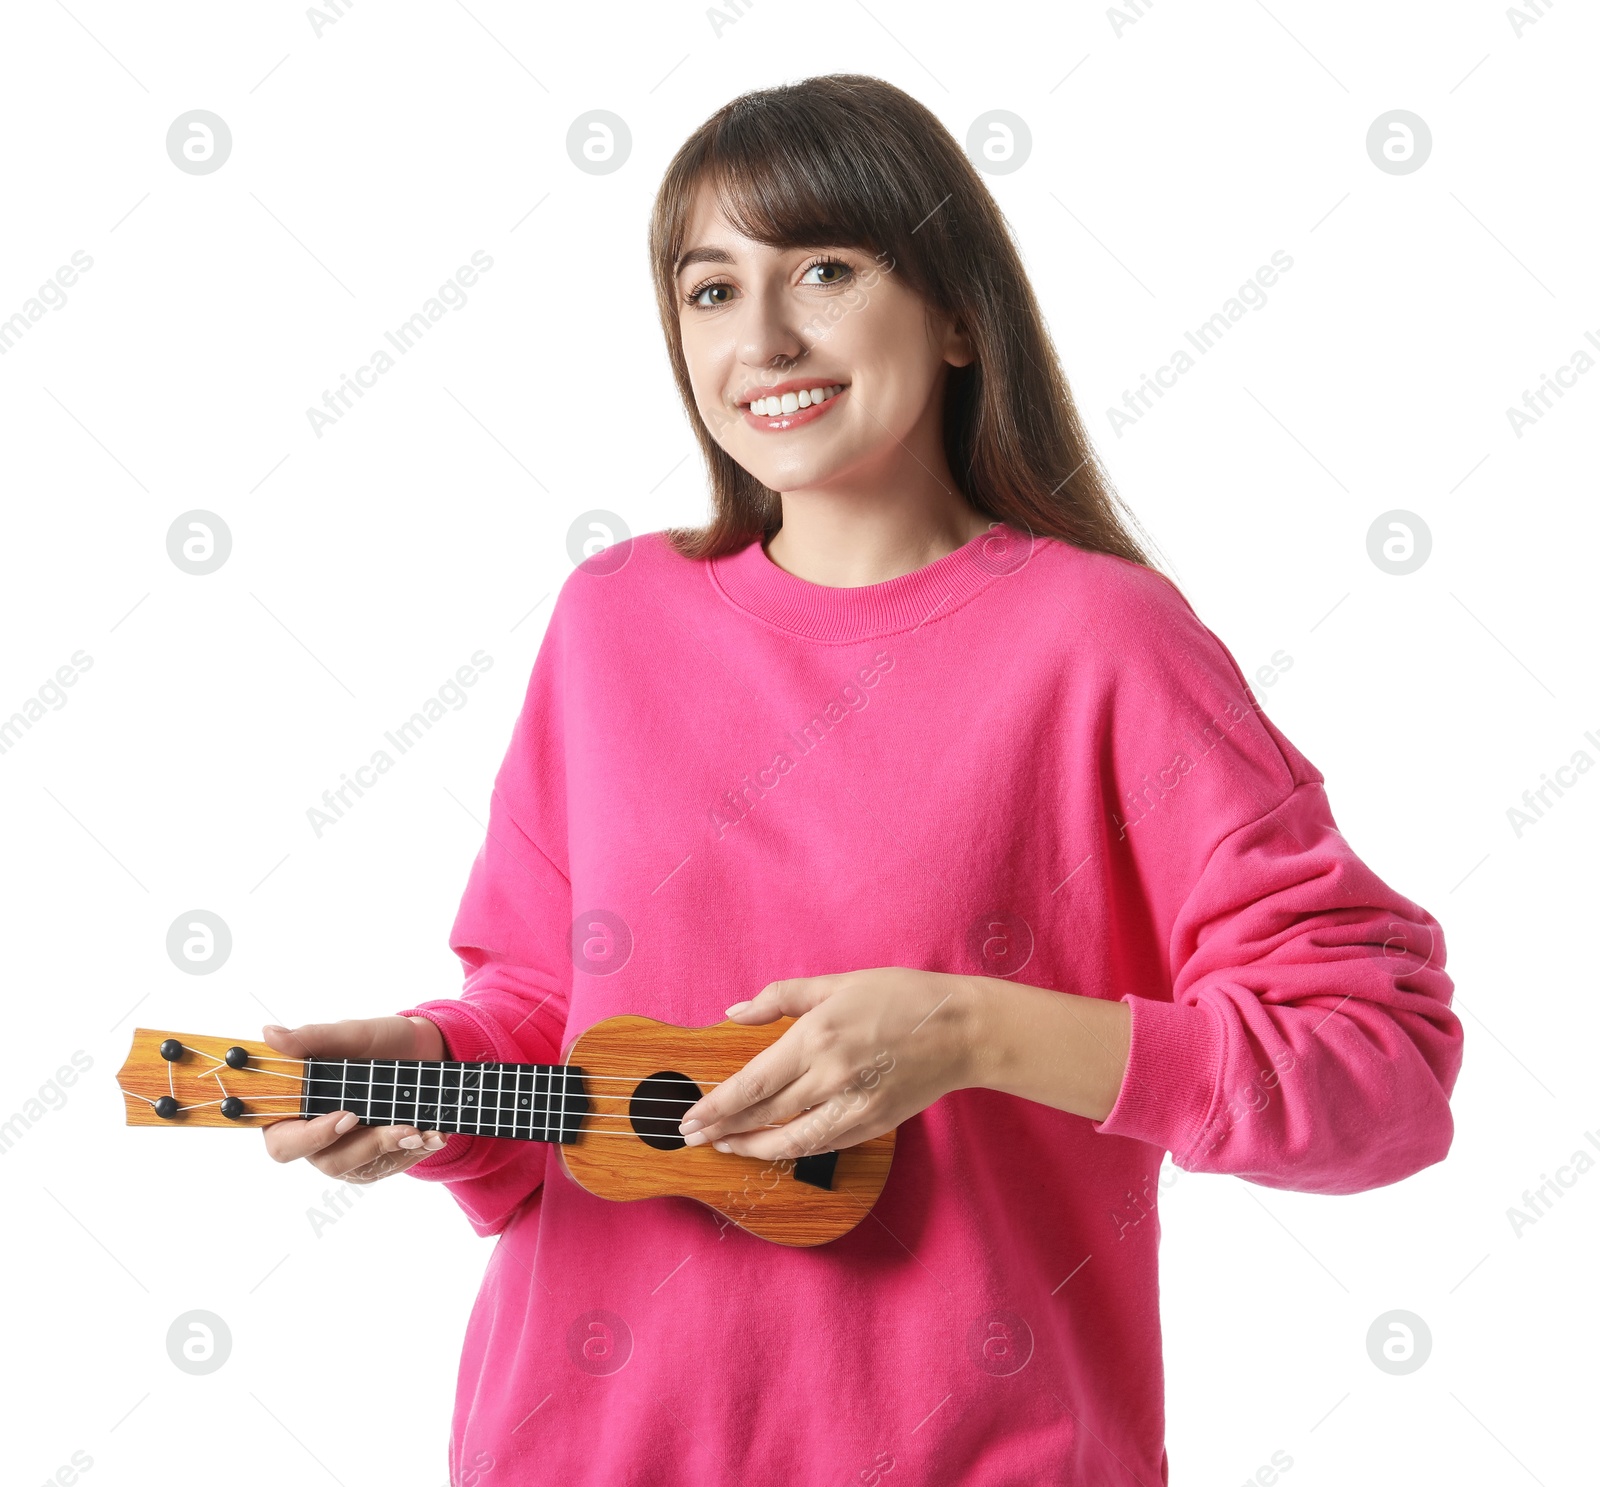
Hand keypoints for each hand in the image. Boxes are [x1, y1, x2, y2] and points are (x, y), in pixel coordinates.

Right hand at [259, 1016, 450, 1182]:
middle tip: (403, 1128)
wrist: (426, 1050)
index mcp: (298, 1110)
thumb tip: (270, 1034)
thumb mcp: (354, 1034)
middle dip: (368, 1147)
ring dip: (396, 1150)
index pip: (283, 1143)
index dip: (309, 1139)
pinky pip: (392, 1166)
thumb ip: (313, 1038)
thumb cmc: (381, 1041)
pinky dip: (416, 1151)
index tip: (348, 1116)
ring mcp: (348, 1152)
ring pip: (363, 1169)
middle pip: (328, 1162)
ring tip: (423, 1130)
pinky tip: (435, 1135)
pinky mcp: (377, 1160)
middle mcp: (317, 1138)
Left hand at [675, 969, 979, 1162]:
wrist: (962, 1030)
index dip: (717, 1106)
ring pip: (790, 1140)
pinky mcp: (872, 1124)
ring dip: (753, 1148)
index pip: (752, 1084)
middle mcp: (830, 1077)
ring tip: (727, 1146)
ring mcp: (853, 1106)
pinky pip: (823, 1144)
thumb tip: (734, 1013)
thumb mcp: (837, 984)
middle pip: (764, 1115)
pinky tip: (775, 1145)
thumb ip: (781, 998)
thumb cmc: (901, 997)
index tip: (690, 1118)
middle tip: (692, 1136)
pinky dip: (793, 1148)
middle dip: (723, 1129)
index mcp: (816, 1038)